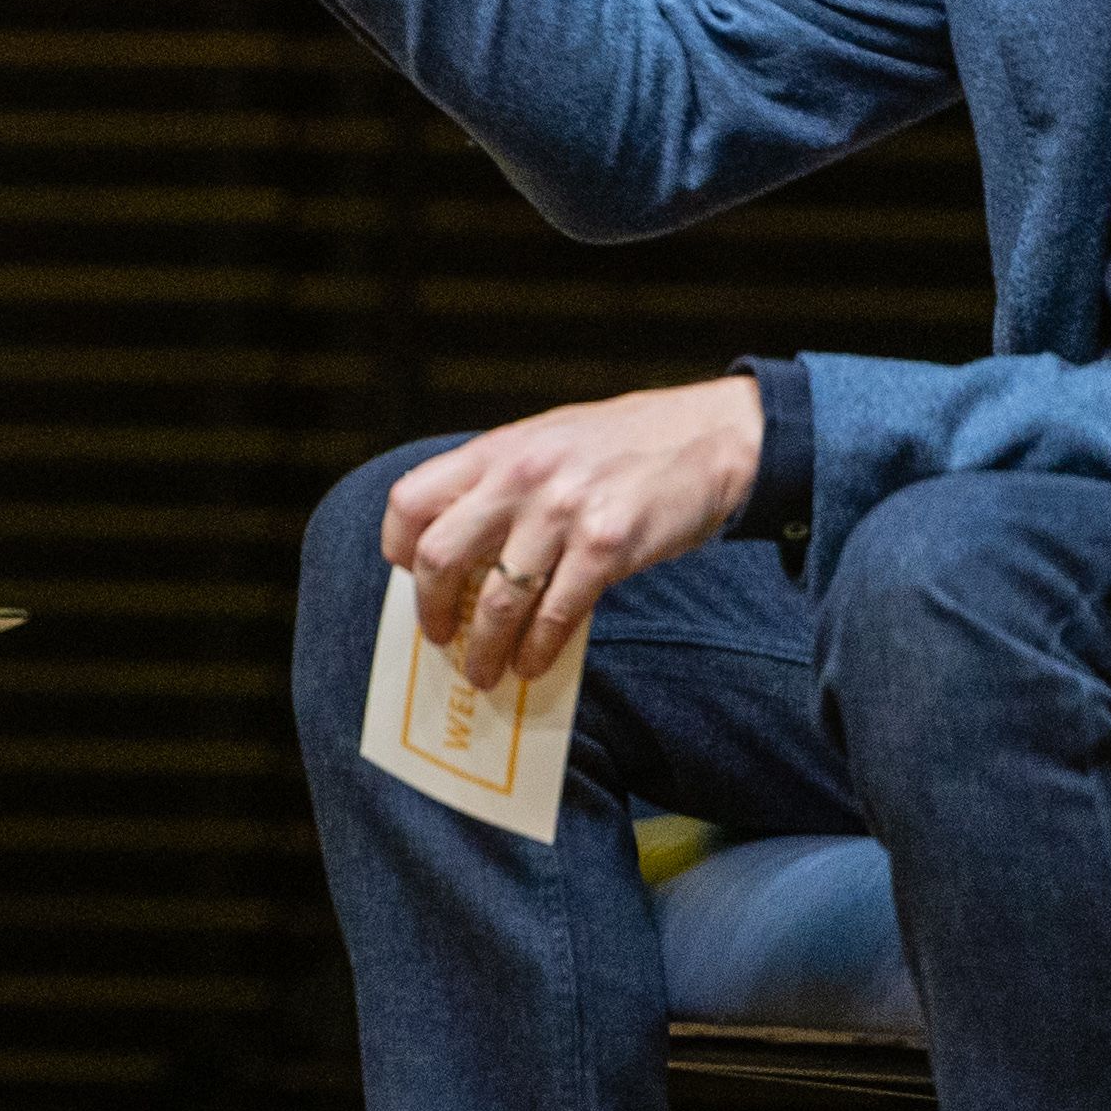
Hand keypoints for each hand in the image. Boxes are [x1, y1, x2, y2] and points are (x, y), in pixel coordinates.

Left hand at [382, 378, 764, 692]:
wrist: (712, 437)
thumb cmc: (626, 444)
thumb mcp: (547, 441)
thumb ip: (502, 481)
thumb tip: (462, 549)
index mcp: (498, 450)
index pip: (410, 500)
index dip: (398, 548)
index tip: (408, 577)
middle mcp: (521, 478)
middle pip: (438, 557)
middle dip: (431, 610)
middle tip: (439, 638)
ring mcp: (563, 513)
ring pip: (496, 601)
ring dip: (483, 649)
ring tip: (484, 673)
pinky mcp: (607, 546)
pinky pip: (554, 615)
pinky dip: (537, 651)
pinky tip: (534, 665)